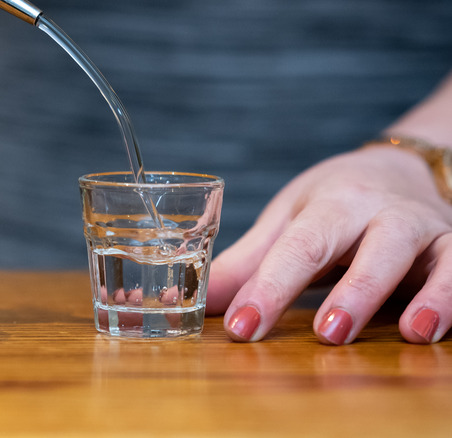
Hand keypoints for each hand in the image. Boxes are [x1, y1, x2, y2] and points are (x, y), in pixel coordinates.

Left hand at [206, 145, 451, 344]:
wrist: (399, 169)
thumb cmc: (333, 202)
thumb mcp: (287, 221)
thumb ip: (246, 263)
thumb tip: (187, 299)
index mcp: (329, 204)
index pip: (297, 247)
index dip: (269, 287)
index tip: (243, 327)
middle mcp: (379, 212)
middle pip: (365, 247)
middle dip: (349, 292)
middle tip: (328, 333)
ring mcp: (421, 229)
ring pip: (425, 256)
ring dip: (424, 292)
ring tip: (411, 331)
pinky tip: (433, 329)